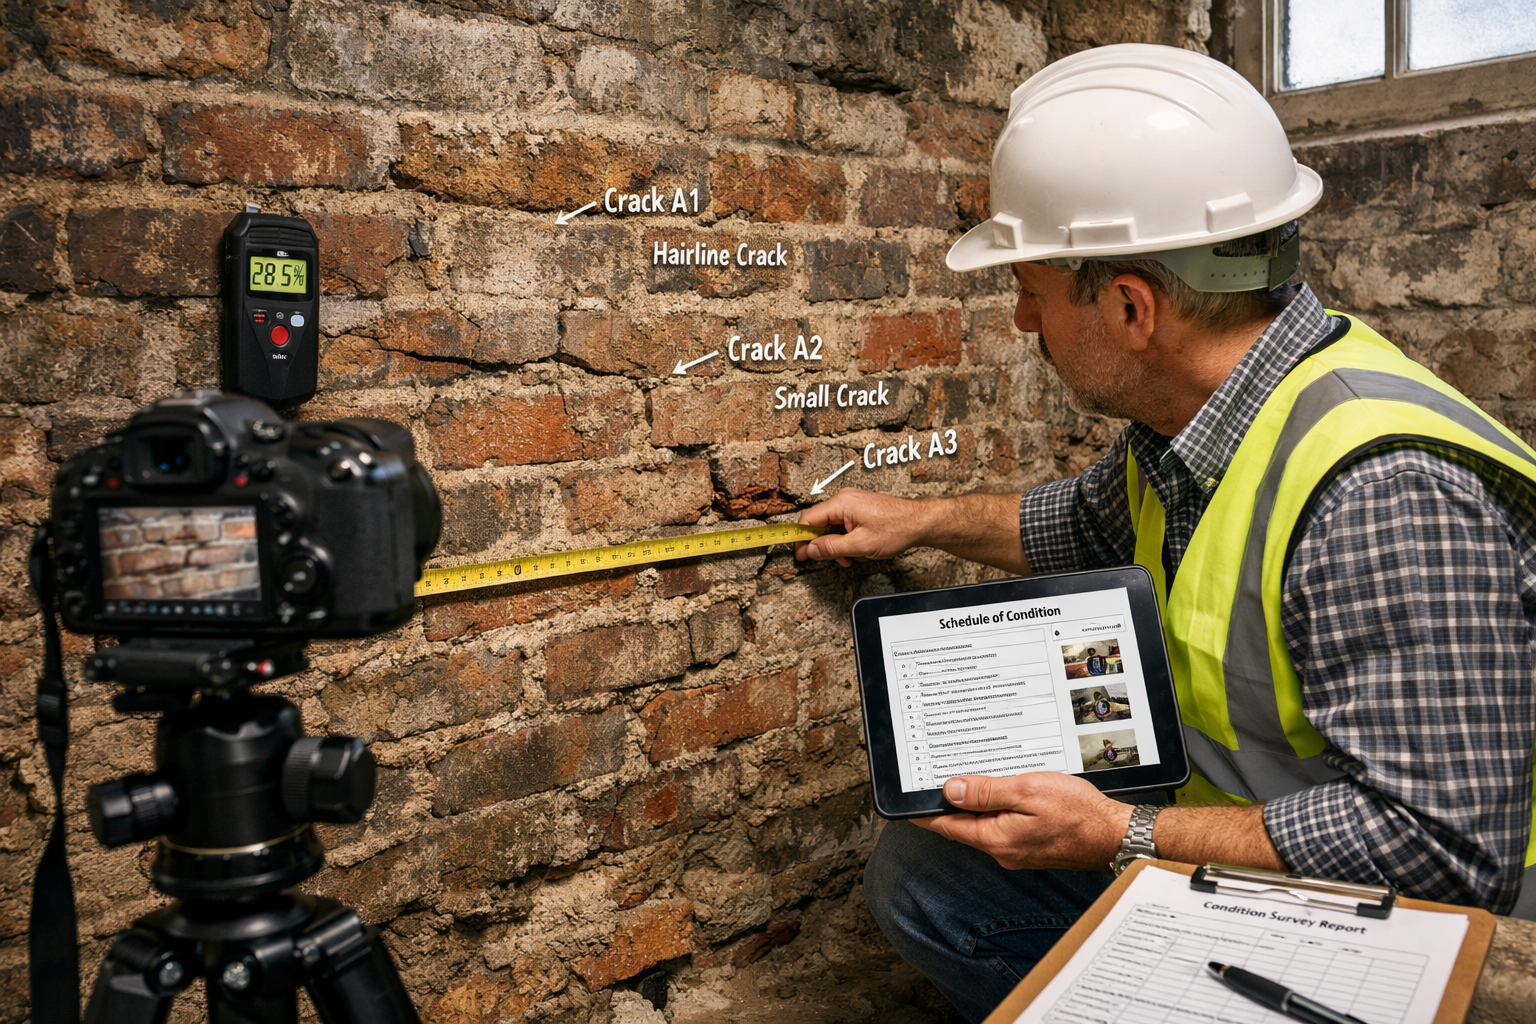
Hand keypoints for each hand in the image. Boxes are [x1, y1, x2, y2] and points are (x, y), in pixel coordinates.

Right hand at [796, 488, 932, 566]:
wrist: (919, 523)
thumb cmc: (896, 529)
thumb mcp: (859, 545)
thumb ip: (831, 548)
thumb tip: (811, 550)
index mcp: (841, 503)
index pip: (808, 520)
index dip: (801, 539)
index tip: (800, 554)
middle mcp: (845, 499)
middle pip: (820, 524)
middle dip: (826, 545)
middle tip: (830, 560)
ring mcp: (853, 503)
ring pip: (834, 527)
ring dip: (840, 546)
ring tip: (853, 557)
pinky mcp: (861, 509)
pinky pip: (845, 525)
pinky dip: (849, 540)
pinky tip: (861, 550)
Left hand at [909, 772, 1132, 871]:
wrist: (1116, 835)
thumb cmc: (1078, 813)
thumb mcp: (1027, 791)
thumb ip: (986, 791)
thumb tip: (950, 790)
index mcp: (995, 838)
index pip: (946, 825)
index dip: (924, 812)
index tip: (904, 801)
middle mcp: (1002, 850)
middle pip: (962, 826)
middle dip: (947, 804)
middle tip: (932, 778)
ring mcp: (1017, 850)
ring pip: (983, 825)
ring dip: (973, 804)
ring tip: (965, 779)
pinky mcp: (1031, 846)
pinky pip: (1002, 827)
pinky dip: (995, 810)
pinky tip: (1000, 793)